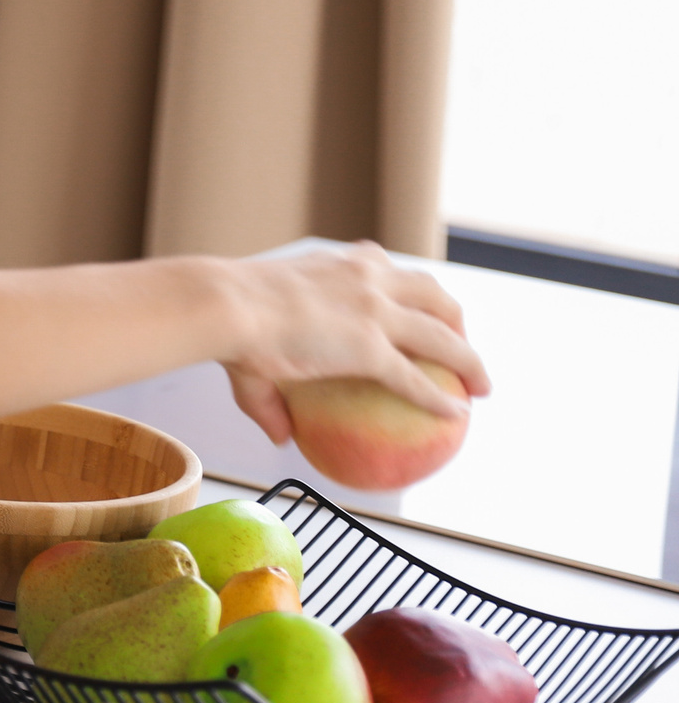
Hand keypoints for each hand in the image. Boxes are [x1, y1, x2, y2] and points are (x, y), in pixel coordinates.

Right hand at [218, 242, 490, 444]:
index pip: (386, 269)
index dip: (407, 291)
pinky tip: (456, 414)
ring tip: (477, 380)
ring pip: (443, 331)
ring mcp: (376, 311)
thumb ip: (271, 397)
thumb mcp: (253, 344)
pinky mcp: (374, 347)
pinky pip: (418, 379)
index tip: (416, 311)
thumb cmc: (230, 320)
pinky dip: (441, 398)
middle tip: (458, 344)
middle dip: (453, 316)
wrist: (226, 307)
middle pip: (431, 291)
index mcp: (340, 265)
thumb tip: (281, 437)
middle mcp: (368, 277)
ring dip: (467, 355)